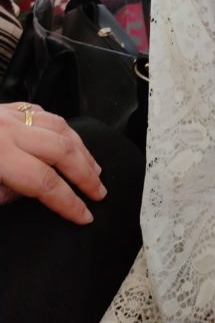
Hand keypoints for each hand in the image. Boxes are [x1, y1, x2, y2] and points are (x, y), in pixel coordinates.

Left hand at [0, 103, 106, 223]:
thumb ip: (9, 194)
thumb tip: (37, 194)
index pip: (45, 182)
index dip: (68, 202)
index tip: (83, 215)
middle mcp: (7, 130)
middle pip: (62, 151)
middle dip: (85, 175)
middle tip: (98, 192)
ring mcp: (9, 114)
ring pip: (60, 127)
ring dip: (81, 150)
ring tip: (93, 168)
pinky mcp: (6, 107)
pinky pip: (45, 114)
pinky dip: (62, 129)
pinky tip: (69, 140)